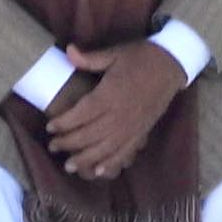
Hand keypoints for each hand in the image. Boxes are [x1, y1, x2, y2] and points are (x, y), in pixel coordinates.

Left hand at [42, 39, 191, 183]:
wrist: (172, 64)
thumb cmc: (140, 57)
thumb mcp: (114, 54)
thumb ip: (89, 58)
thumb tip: (67, 50)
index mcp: (111, 94)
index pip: (82, 113)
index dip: (64, 122)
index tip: (49, 127)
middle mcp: (122, 113)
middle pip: (91, 134)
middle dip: (69, 143)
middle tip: (52, 147)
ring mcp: (134, 124)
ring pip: (107, 147)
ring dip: (87, 158)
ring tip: (69, 166)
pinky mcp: (144, 130)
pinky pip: (127, 151)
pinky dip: (113, 162)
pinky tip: (100, 171)